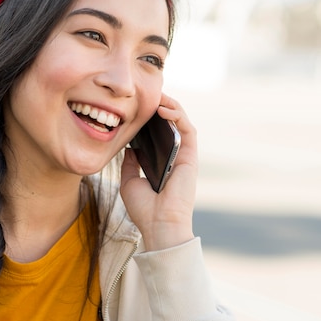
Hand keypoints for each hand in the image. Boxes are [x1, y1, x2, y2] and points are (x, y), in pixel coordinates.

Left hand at [120, 94, 196, 250]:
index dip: (151, 117)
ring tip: (157, 96)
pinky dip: (178, 116)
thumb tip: (129, 146)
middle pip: (172, 124)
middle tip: (147, 94)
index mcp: (163, 162)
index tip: (138, 105)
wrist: (159, 225)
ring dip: (171, 106)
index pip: (160, 133)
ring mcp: (185, 156)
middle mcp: (176, 157)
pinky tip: (163, 109)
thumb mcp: (130, 181)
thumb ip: (131, 163)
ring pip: (182, 122)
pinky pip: (188, 129)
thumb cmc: (144, 209)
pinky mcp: (192, 157)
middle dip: (161, 106)